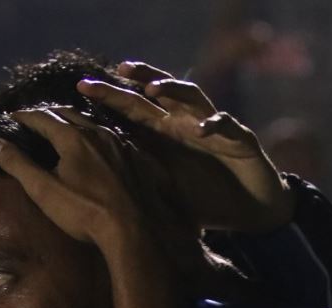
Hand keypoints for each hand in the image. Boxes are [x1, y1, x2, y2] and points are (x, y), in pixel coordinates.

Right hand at [0, 106, 178, 252]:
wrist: (134, 229)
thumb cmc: (85, 212)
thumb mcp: (44, 190)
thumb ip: (18, 164)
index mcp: (73, 137)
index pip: (43, 117)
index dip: (25, 116)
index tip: (12, 116)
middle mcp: (98, 132)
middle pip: (69, 114)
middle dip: (49, 114)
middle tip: (35, 120)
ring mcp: (120, 143)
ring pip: (93, 123)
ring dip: (74, 122)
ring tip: (64, 128)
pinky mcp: (136, 157)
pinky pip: (113, 137)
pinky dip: (96, 136)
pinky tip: (97, 146)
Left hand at [78, 61, 294, 231]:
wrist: (249, 213)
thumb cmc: (205, 201)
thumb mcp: (164, 191)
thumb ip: (137, 179)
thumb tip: (94, 182)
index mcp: (165, 135)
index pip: (133, 109)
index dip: (110, 96)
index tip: (81, 87)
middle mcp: (185, 124)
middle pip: (158, 93)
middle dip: (138, 79)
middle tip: (117, 69)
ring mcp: (213, 127)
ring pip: (191, 96)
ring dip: (173, 89)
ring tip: (154, 89)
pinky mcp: (239, 137)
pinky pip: (225, 124)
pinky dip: (213, 124)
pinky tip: (201, 128)